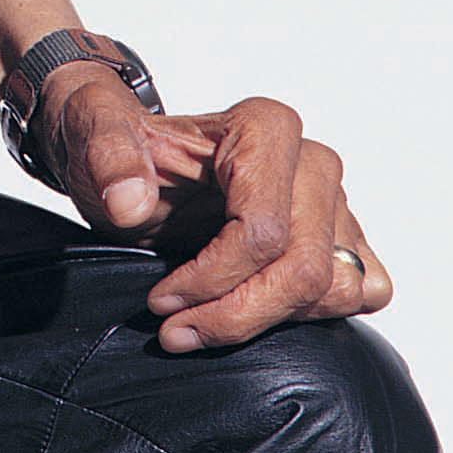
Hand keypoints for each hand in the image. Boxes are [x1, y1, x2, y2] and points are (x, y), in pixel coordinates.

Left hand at [41, 72, 393, 352]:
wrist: (128, 158)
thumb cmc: (118, 145)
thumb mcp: (90, 133)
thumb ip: (105, 152)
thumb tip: (129, 201)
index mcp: (263, 127)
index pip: (262, 230)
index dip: (212, 277)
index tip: (162, 300)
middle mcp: (310, 161)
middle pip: (302, 268)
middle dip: (236, 311)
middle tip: (175, 326)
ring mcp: (334, 202)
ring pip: (332, 289)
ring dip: (267, 320)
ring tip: (202, 320)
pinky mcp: (345, 237)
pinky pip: (361, 290)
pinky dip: (312, 315)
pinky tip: (254, 306)